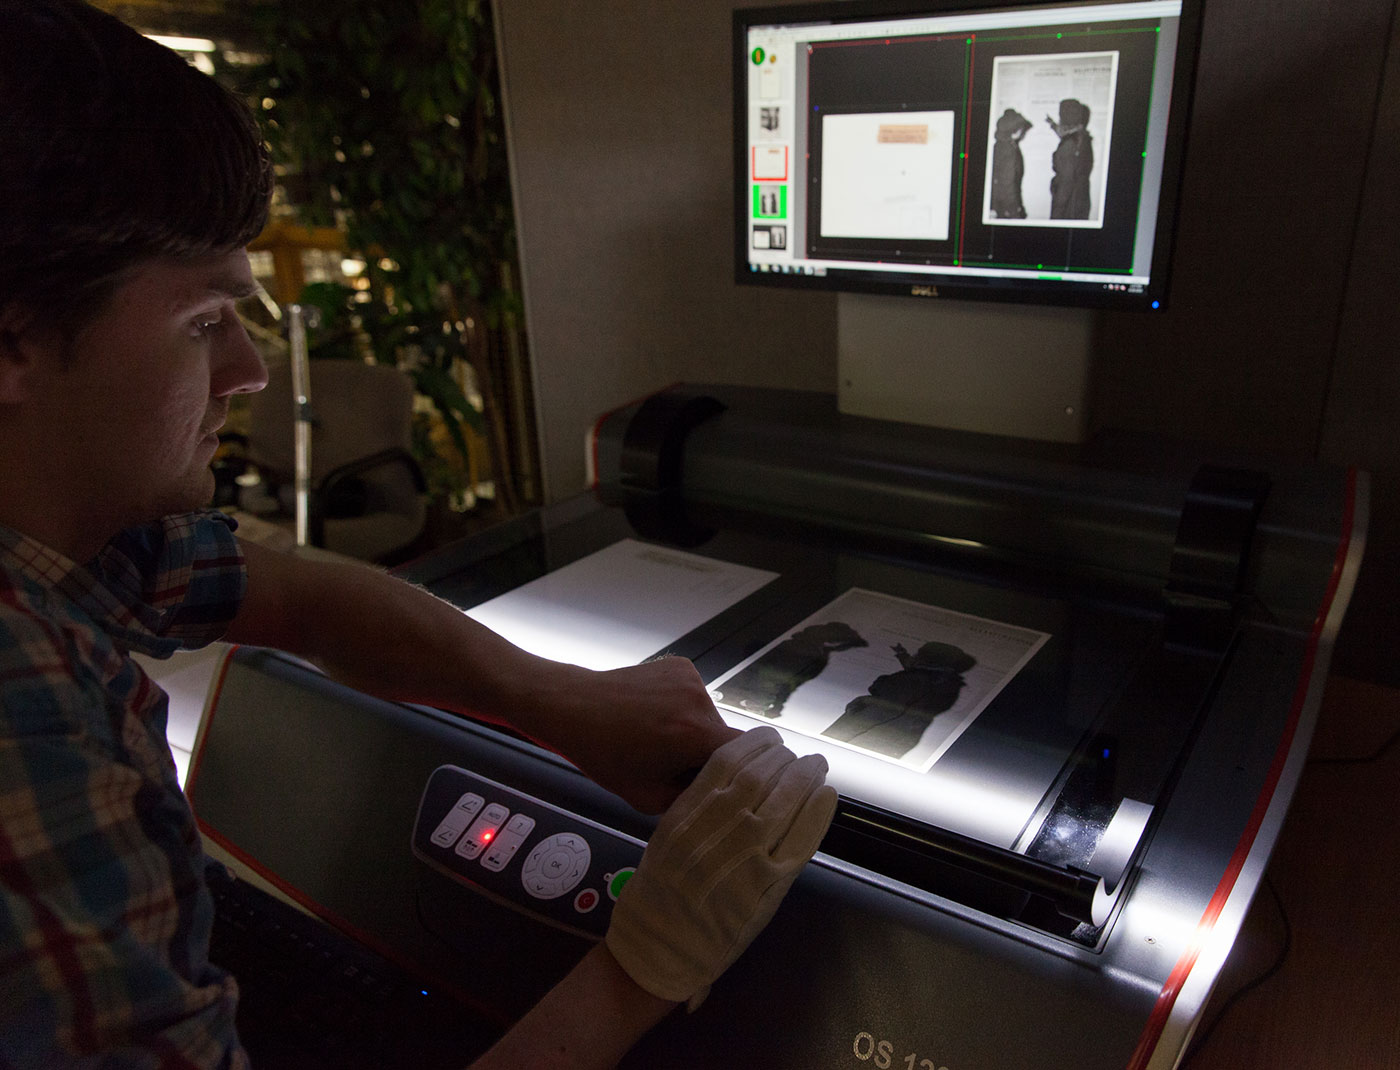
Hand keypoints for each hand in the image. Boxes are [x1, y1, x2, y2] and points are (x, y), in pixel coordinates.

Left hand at [532, 655, 739, 813]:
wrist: (574, 706)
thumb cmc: (605, 755)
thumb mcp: (648, 797)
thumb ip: (690, 800)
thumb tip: (716, 796)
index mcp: (695, 734)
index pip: (748, 754)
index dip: (748, 771)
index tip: (740, 784)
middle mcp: (699, 700)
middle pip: (725, 736)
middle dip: (709, 754)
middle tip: (679, 766)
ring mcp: (691, 677)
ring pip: (709, 716)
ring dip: (695, 731)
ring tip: (661, 738)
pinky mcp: (681, 665)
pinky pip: (694, 696)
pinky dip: (683, 709)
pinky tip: (655, 716)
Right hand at [605, 726, 836, 1006]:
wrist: (660, 946)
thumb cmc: (661, 890)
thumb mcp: (667, 835)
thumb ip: (699, 804)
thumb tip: (741, 768)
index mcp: (686, 815)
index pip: (727, 762)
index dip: (755, 744)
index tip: (770, 738)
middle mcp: (715, 832)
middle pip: (760, 776)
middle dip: (784, 758)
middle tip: (797, 754)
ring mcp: (745, 859)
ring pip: (783, 802)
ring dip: (806, 776)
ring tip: (816, 765)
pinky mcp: (769, 886)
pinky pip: (801, 841)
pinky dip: (817, 813)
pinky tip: (825, 795)